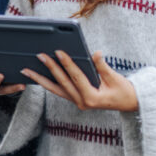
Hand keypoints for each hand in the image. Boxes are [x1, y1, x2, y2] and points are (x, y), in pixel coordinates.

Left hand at [22, 50, 137, 111]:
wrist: (129, 104)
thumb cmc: (124, 91)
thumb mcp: (116, 78)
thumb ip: (103, 66)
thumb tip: (95, 53)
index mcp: (92, 98)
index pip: (76, 77)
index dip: (68, 63)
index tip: (59, 51)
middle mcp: (82, 102)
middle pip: (62, 83)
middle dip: (50, 68)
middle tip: (39, 55)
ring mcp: (77, 102)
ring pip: (55, 89)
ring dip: (40, 79)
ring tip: (26, 70)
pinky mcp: (75, 100)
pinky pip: (58, 91)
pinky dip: (47, 83)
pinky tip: (37, 75)